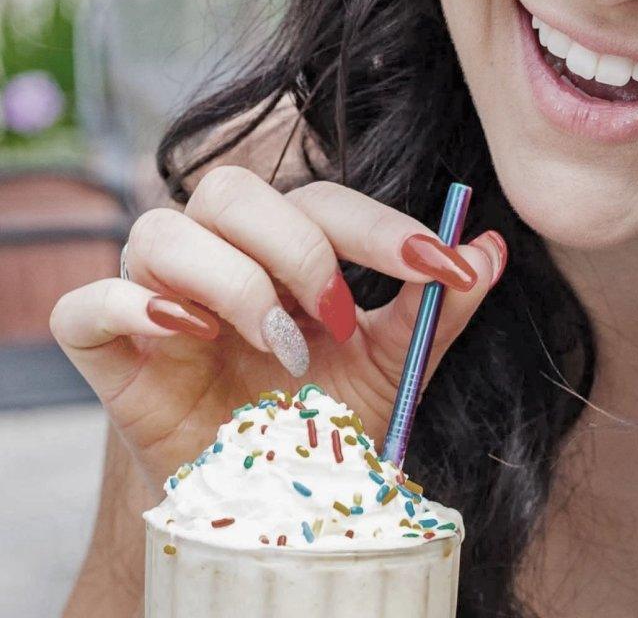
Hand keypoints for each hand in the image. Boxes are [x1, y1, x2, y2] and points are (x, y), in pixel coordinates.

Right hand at [50, 167, 505, 494]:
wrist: (259, 506)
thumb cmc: (320, 421)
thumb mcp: (391, 367)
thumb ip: (437, 310)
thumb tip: (490, 249)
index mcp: (283, 248)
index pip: (322, 200)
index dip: (382, 226)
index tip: (442, 266)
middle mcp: (217, 253)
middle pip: (233, 189)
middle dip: (297, 244)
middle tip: (341, 316)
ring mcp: (156, 296)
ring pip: (161, 228)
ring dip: (230, 277)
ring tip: (278, 343)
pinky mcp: (104, 348)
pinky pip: (89, 301)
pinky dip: (134, 305)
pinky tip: (189, 334)